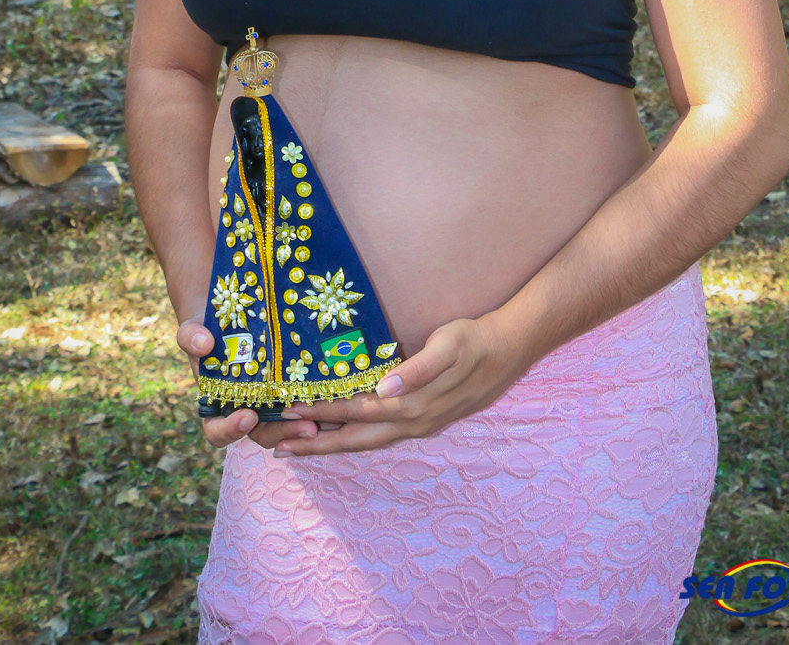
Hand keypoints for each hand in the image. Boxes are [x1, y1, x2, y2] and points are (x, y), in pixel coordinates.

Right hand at [176, 315, 342, 450]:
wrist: (231, 316)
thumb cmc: (208, 328)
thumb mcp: (194, 330)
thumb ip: (191, 337)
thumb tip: (201, 343)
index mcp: (217, 407)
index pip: (219, 432)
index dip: (231, 430)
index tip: (248, 416)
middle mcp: (245, 411)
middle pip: (263, 435)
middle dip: (284, 433)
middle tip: (306, 428)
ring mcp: (270, 405)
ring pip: (288, 426)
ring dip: (306, 427)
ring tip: (325, 420)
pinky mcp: (292, 392)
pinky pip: (305, 408)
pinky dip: (319, 408)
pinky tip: (337, 400)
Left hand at [275, 312, 526, 455]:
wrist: (508, 350)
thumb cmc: (473, 340)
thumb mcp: (448, 345)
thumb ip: (419, 369)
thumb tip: (387, 388)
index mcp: (413, 405)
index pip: (357, 412)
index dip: (324, 414)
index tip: (292, 413)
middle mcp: (413, 423)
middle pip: (356, 439)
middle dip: (317, 444)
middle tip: (280, 447)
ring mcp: (420, 426)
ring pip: (368, 442)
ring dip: (334, 445)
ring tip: (302, 447)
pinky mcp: (425, 421)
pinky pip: (381, 436)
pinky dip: (356, 438)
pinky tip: (344, 434)